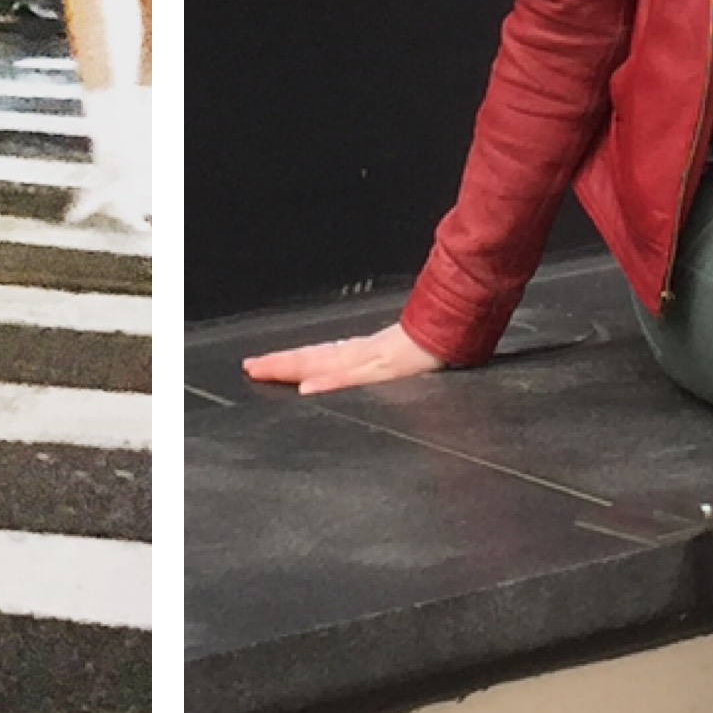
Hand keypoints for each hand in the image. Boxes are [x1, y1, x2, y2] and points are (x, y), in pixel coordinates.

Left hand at [242, 321, 446, 391]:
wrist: (463, 323)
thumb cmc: (439, 340)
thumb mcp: (407, 359)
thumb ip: (386, 363)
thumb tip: (361, 375)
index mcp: (366, 353)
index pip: (321, 358)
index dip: (291, 362)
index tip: (262, 366)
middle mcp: (364, 354)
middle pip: (314, 359)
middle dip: (280, 364)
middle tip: (249, 367)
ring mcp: (375, 359)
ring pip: (325, 364)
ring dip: (292, 368)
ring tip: (262, 371)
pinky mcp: (390, 366)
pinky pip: (355, 377)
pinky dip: (331, 383)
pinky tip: (310, 389)